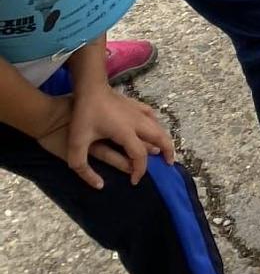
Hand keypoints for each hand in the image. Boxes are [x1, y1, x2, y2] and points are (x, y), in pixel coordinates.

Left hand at [56, 85, 173, 189]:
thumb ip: (83, 168)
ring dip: (163, 139)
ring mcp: (138, 111)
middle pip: (160, 138)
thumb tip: (99, 185)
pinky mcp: (135, 104)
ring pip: (158, 126)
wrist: (89, 87)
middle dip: (167, 152)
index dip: (139, 171)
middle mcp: (137, 122)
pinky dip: (155, 124)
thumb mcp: (76, 144)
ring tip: (164, 149)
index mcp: (126, 133)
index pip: (140, 156)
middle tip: (169, 163)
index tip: (134, 181)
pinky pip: (151, 115)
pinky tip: (153, 127)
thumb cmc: (83, 115)